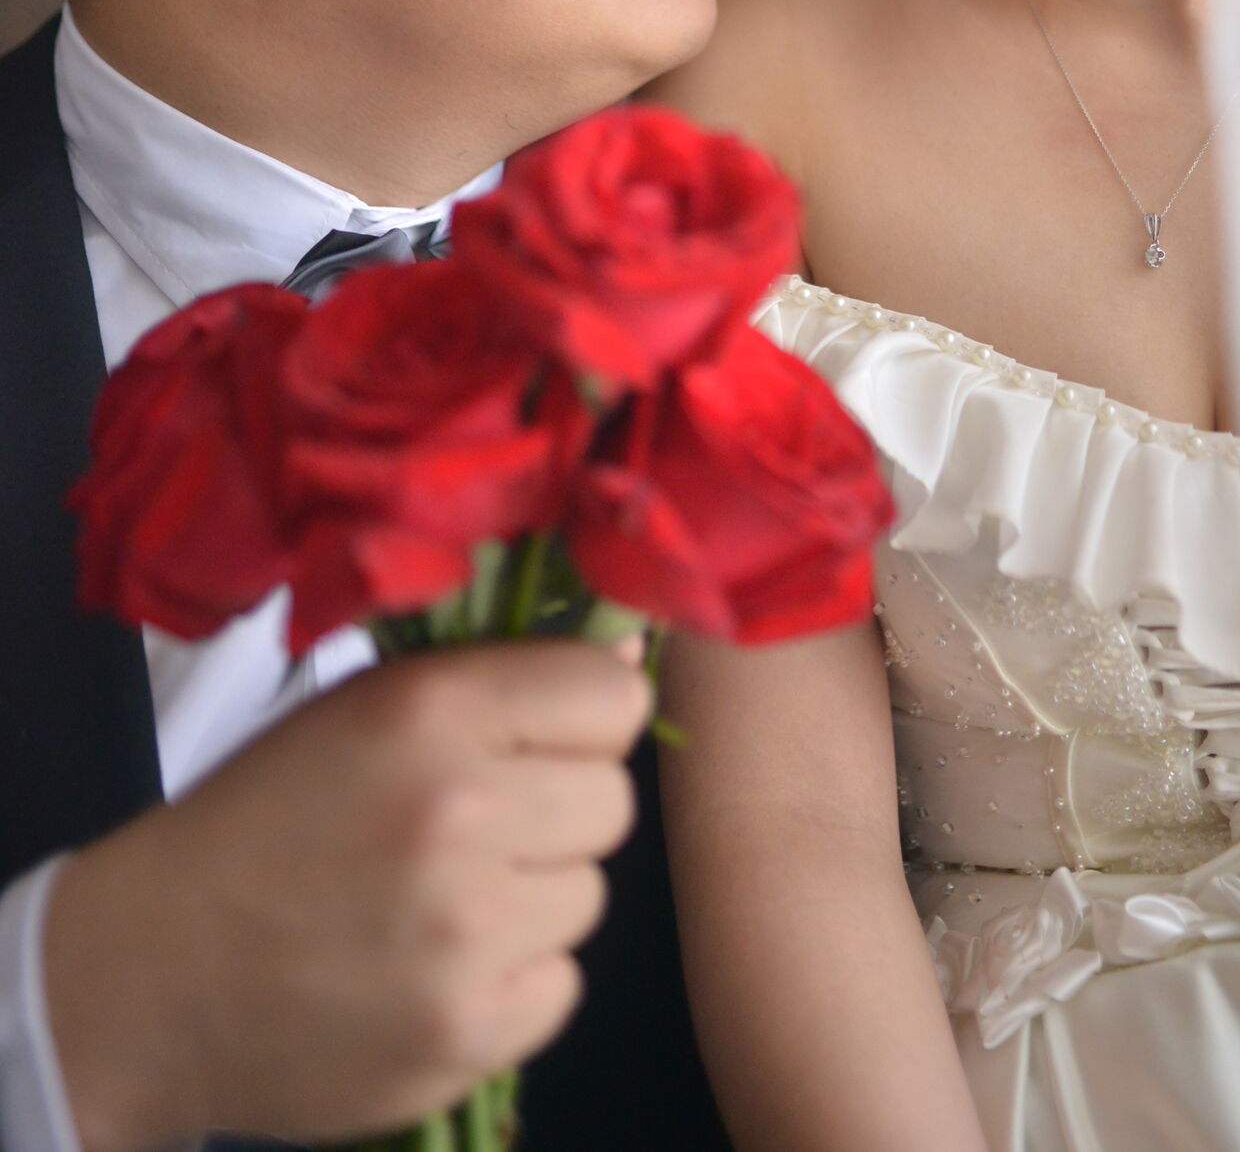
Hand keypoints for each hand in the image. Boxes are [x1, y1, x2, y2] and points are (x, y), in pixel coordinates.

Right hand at [42, 640, 648, 1151]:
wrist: (151, 974)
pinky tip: (436, 968)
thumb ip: (495, 677)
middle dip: (559, 809)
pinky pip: (561, 987)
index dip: (582, 716)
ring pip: (589, 895)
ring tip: (440, 902)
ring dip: (533, 896)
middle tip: (478, 829)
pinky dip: (513, 982)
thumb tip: (632, 660)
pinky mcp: (467, 1035)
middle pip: (613, 799)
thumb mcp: (363, 708)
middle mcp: (459, 816)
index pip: (609, 695)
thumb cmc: (264, 819)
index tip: (539, 738)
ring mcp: (467, 936)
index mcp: (431, 713)